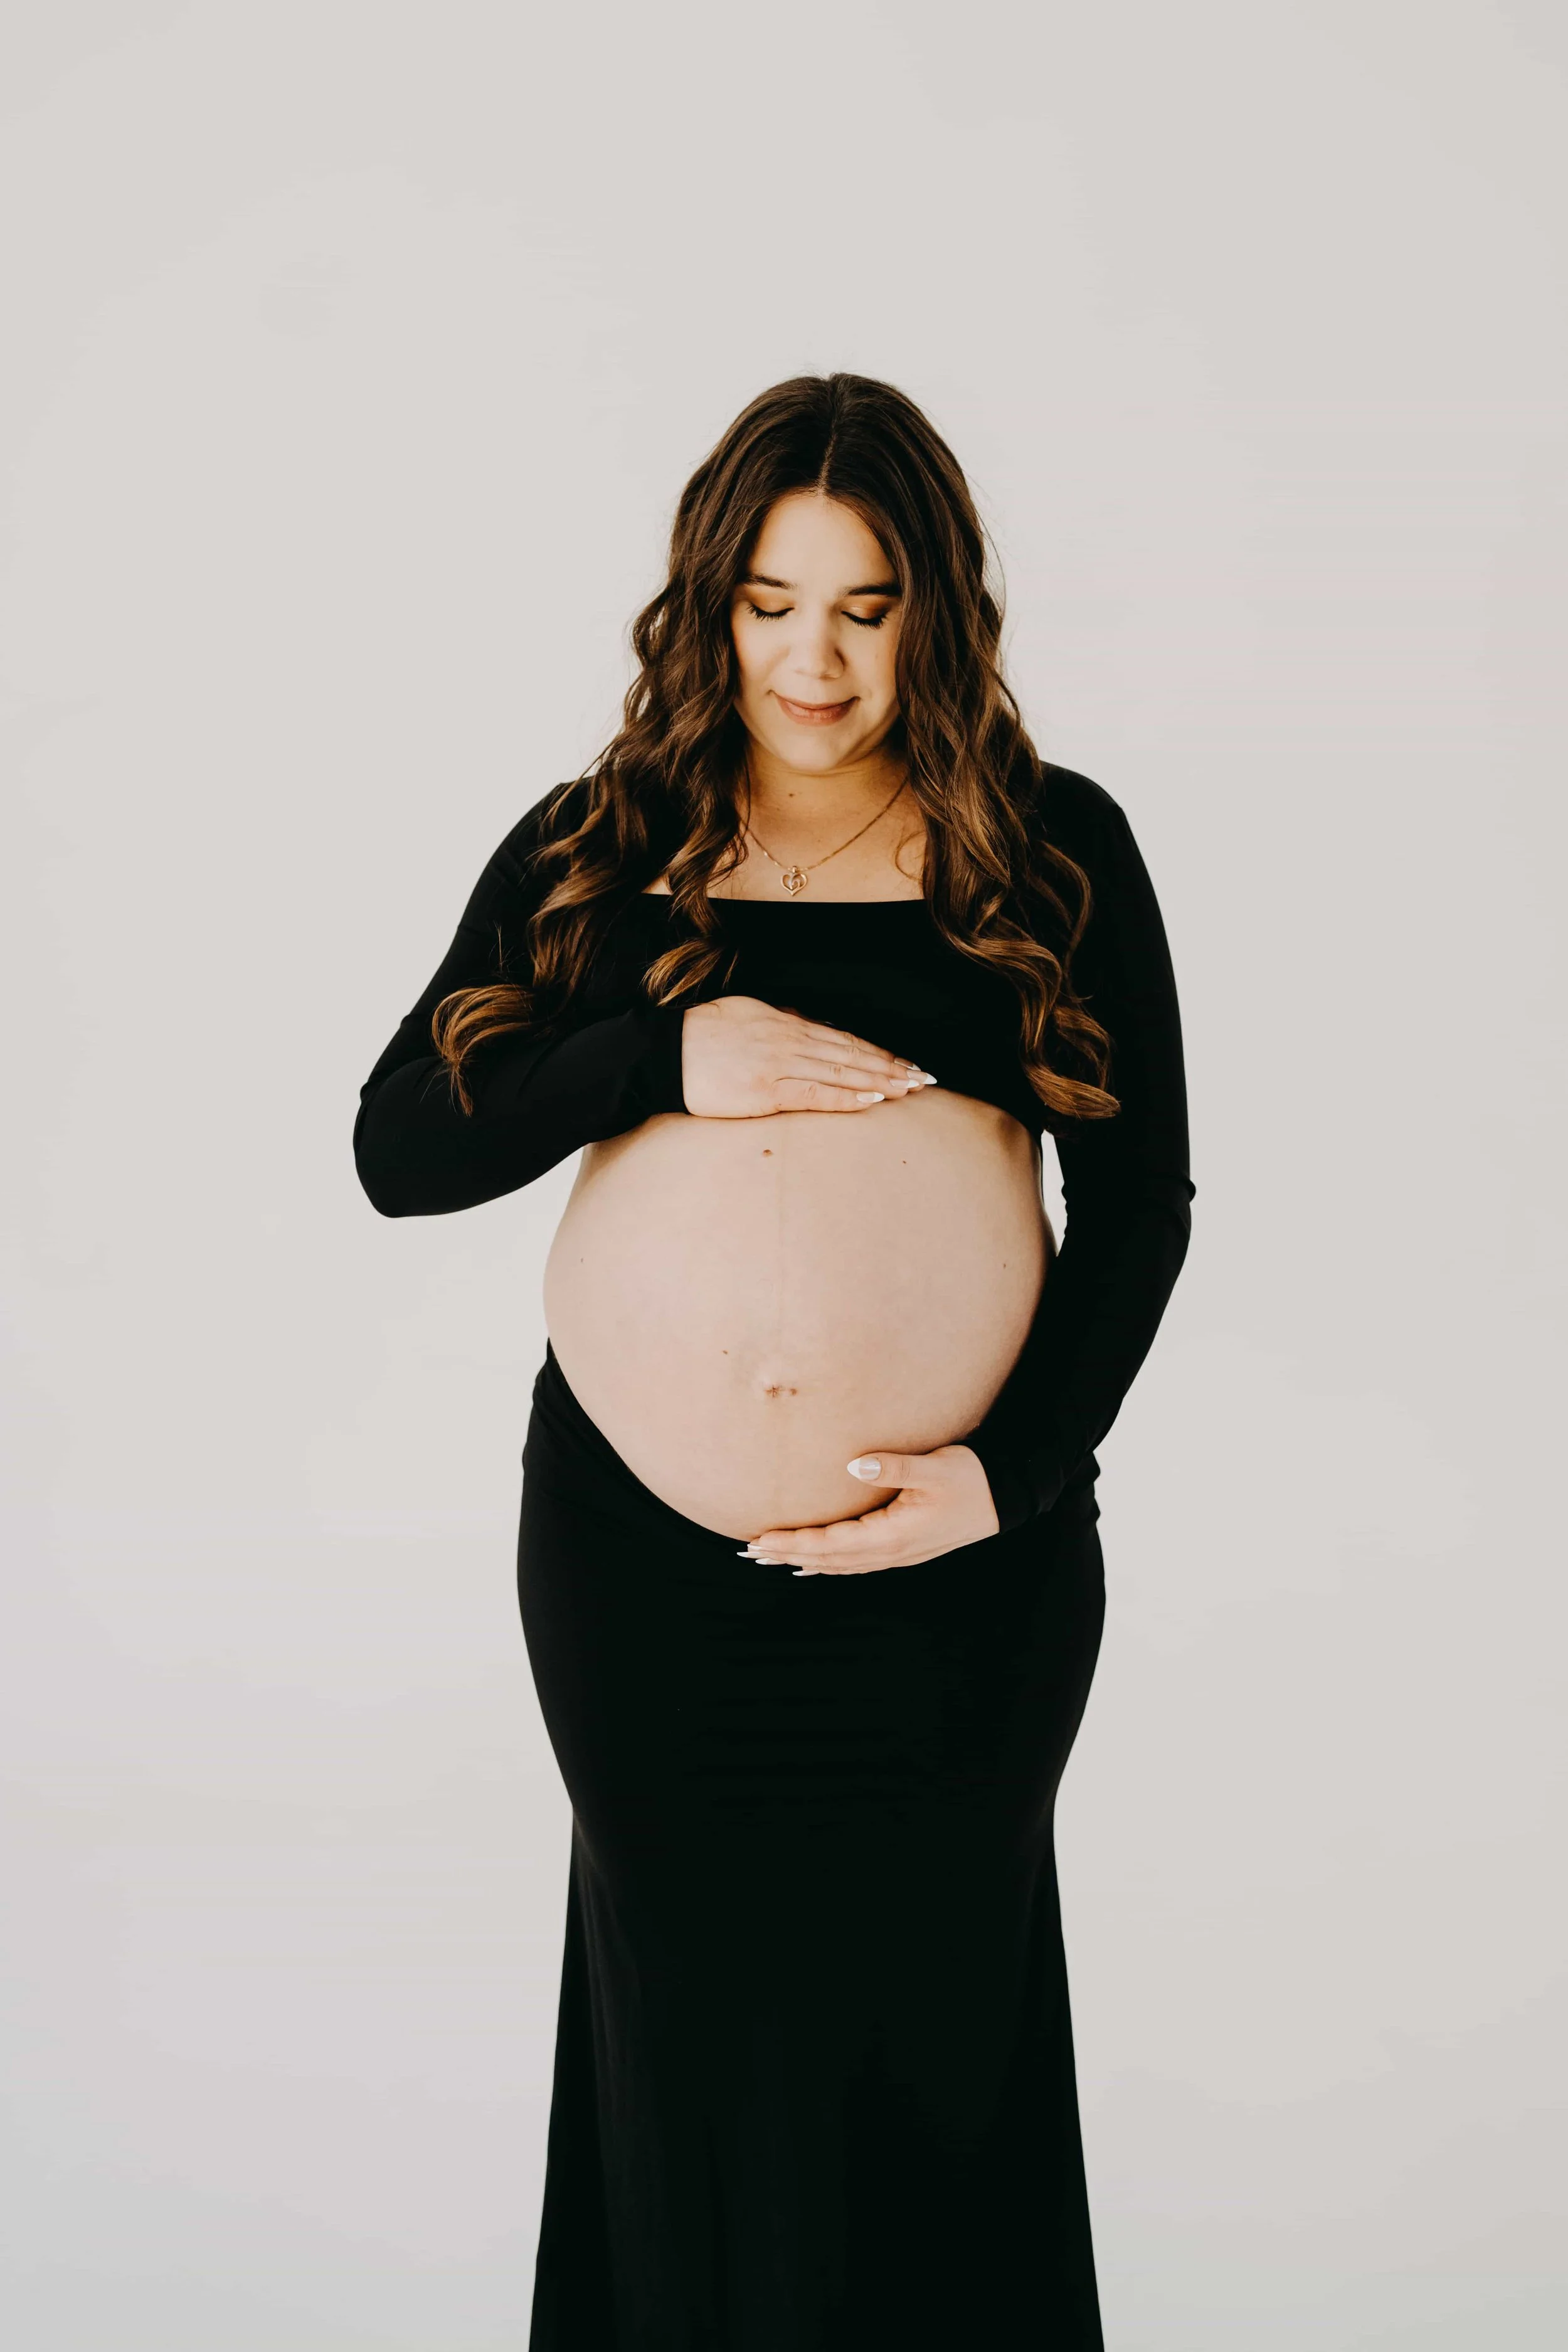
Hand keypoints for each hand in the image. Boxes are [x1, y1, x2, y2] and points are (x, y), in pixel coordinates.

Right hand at [681, 995, 936, 1119]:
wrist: (665, 1053)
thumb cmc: (703, 1035)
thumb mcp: (749, 1015)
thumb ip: (783, 1021)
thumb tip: (815, 1026)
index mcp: (786, 1022)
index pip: (844, 1038)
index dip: (878, 1051)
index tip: (904, 1061)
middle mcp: (789, 1040)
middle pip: (851, 1054)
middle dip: (891, 1066)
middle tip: (923, 1078)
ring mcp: (779, 1066)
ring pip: (841, 1072)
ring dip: (879, 1081)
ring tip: (909, 1089)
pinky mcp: (766, 1092)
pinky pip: (815, 1095)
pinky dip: (846, 1097)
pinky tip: (872, 1100)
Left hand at [739, 1446, 999, 1573]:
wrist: (1004, 1497)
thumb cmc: (971, 1478)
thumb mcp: (935, 1467)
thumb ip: (895, 1466)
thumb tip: (855, 1465)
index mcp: (893, 1536)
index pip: (830, 1544)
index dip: (794, 1542)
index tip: (760, 1538)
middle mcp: (890, 1552)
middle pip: (827, 1559)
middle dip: (787, 1554)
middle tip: (748, 1551)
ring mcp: (896, 1554)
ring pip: (838, 1564)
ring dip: (802, 1561)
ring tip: (768, 1558)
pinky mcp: (901, 1548)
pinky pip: (854, 1562)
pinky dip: (828, 1564)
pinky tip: (812, 1565)